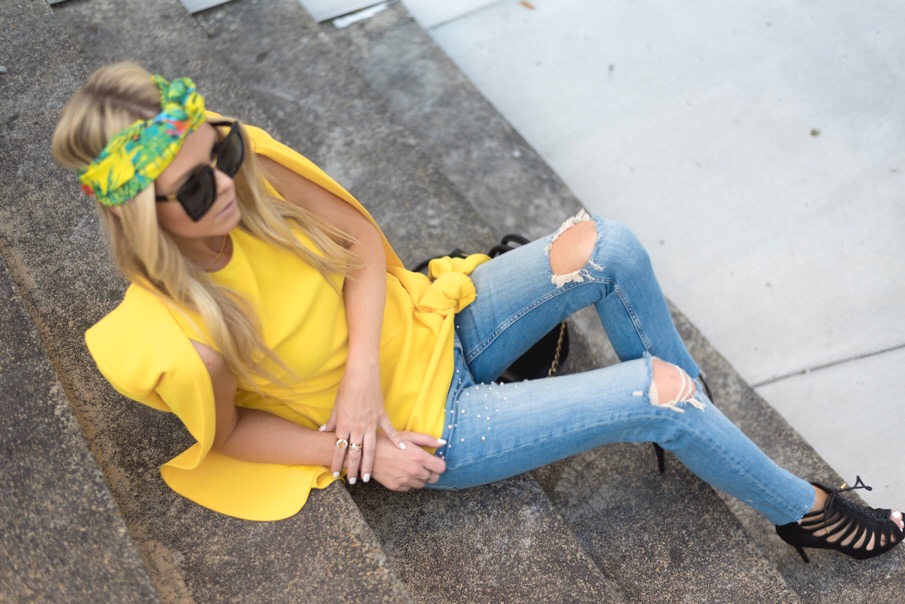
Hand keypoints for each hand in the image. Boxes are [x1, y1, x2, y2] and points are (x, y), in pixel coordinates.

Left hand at [320, 366, 405, 482]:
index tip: (336, 473)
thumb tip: (323, 430)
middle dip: (353, 469)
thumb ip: (331, 421)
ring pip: (370, 449)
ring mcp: (371, 423)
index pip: (339, 449)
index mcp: (344, 425)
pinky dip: (396, 441)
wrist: (362, 375)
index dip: (337, 463)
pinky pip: (390, 432)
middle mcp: (357, 428)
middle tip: (354, 481)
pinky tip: (402, 451)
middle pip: (355, 454)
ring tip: (368, 477)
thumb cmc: (347, 388)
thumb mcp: (336, 406)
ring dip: (368, 464)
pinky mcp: (382, 417)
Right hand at [369, 431, 446, 491]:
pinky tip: (401, 472)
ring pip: (422, 484)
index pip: (441, 468)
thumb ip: (427, 440)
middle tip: (423, 465)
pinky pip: (409, 488)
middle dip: (431, 472)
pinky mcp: (396, 487)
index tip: (433, 461)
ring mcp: (405, 480)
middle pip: (433, 478)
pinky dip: (408, 482)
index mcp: (420, 457)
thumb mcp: (407, 436)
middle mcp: (414, 471)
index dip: (438, 464)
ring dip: (420, 478)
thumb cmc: (387, 441)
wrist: (366, 453)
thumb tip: (443, 443)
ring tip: (410, 468)